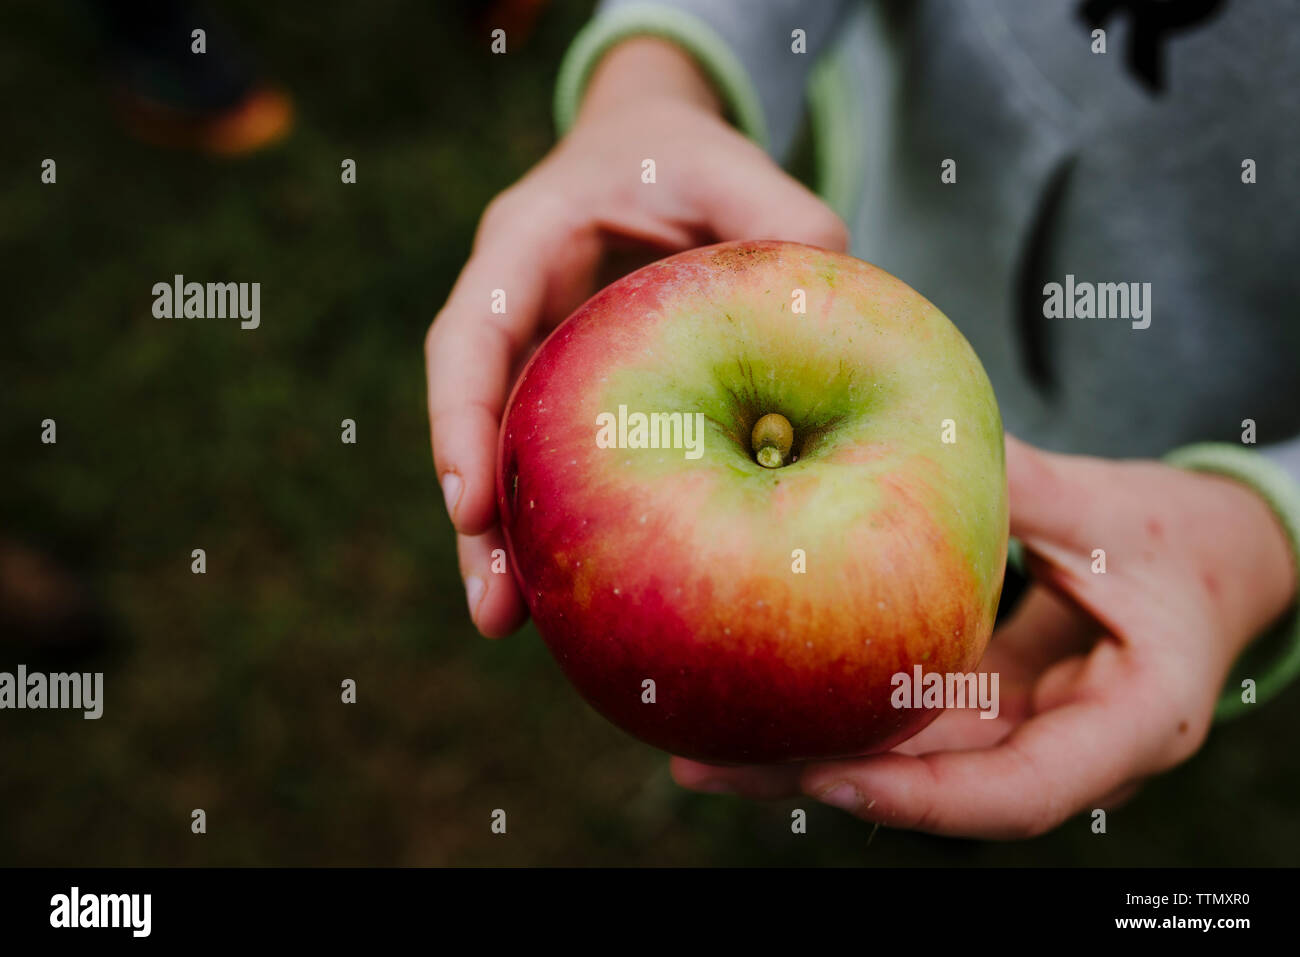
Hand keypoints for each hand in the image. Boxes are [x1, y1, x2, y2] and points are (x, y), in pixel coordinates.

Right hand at [425, 38, 847, 635]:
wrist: (647, 150)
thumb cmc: (682, 156)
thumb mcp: (730, 163)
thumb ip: (780, 215)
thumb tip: (832, 300)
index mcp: (527, 242)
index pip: (470, 332)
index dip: (460, 417)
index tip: (469, 504)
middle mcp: (513, 308)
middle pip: (476, 419)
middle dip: (476, 519)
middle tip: (492, 612)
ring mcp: (533, 354)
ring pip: (504, 454)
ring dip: (507, 542)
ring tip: (513, 625)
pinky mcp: (563, 390)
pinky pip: (553, 458)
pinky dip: (562, 518)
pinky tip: (582, 585)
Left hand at [672, 435, 1295, 838]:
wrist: (1220, 562)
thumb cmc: (1180, 538)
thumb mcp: (1108, 508)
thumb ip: (1020, 483)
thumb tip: (916, 426)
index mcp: (1130, 720)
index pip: (1019, 795)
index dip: (918, 796)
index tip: (822, 775)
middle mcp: (1071, 750)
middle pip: (939, 791)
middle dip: (820, 781)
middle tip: (707, 767)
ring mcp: (1027, 736)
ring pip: (913, 765)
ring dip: (810, 755)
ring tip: (701, 746)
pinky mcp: (993, 709)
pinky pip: (913, 723)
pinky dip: (843, 709)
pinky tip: (763, 694)